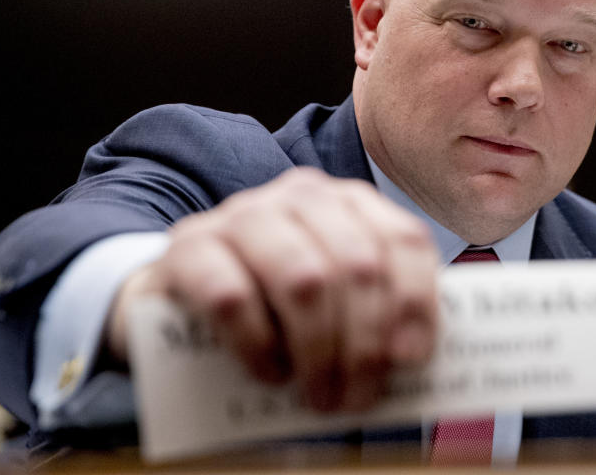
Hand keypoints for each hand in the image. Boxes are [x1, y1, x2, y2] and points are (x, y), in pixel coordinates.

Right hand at [107, 167, 438, 411]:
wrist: (180, 299)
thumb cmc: (276, 305)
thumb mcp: (334, 298)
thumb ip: (375, 310)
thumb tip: (409, 357)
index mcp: (347, 202)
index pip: (403, 239)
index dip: (416, 301)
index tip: (412, 360)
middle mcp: (299, 197)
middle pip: (358, 264)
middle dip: (366, 343)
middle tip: (358, 398)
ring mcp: (241, 216)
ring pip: (304, 278)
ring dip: (320, 351)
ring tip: (321, 396)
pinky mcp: (188, 248)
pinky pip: (233, 297)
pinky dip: (259, 346)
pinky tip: (270, 373)